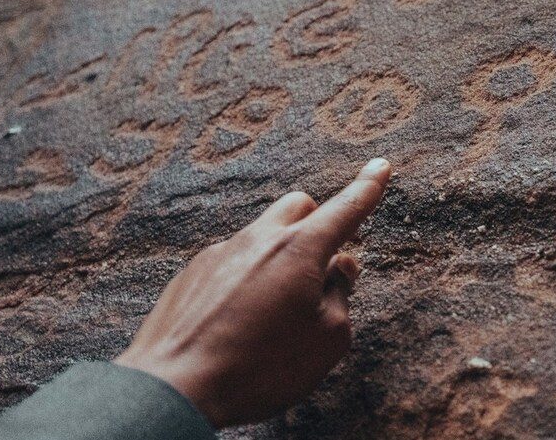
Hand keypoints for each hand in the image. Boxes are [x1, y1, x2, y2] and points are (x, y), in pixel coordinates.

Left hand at [114, 157, 391, 427]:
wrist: (175, 387)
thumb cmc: (260, 367)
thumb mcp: (326, 340)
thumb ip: (340, 295)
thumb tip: (337, 269)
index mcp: (299, 250)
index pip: (345, 208)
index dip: (368, 188)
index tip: (380, 167)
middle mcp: (258, 239)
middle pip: (298, 207)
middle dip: (317, 224)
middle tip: (324, 265)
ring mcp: (220, 253)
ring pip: (262, 235)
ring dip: (279, 256)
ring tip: (275, 310)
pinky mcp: (192, 273)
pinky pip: (231, 261)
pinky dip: (246, 278)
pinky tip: (238, 321)